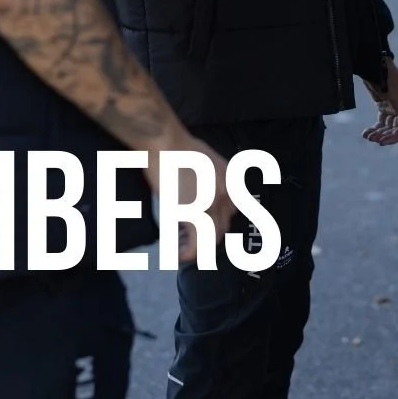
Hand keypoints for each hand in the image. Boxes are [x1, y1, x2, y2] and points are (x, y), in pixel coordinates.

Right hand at [145, 131, 236, 264]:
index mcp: (231, 179)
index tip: (205, 225)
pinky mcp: (195, 214)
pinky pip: (197, 243)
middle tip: (192, 240)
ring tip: (186, 250)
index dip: (217, 221)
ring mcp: (213, 205)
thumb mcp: (205, 157)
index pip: (231, 210)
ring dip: (200, 247)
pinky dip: (190, 253)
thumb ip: (210, 176)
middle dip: (209, 235)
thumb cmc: (178, 146)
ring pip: (212, 237)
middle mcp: (227, 193)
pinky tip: (180, 255)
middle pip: (224, 225)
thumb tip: (201, 191)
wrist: (165, 143)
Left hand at [362, 60, 397, 145]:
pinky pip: (381, 122)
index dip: (395, 136)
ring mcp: (392, 107)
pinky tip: (366, 132)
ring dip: (378, 133)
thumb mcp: (394, 93)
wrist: (374, 64)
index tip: (382, 141)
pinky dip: (374, 128)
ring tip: (367, 136)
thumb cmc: (386, 77)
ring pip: (387, 126)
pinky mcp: (383, 105)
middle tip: (373, 139)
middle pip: (396, 128)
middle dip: (385, 135)